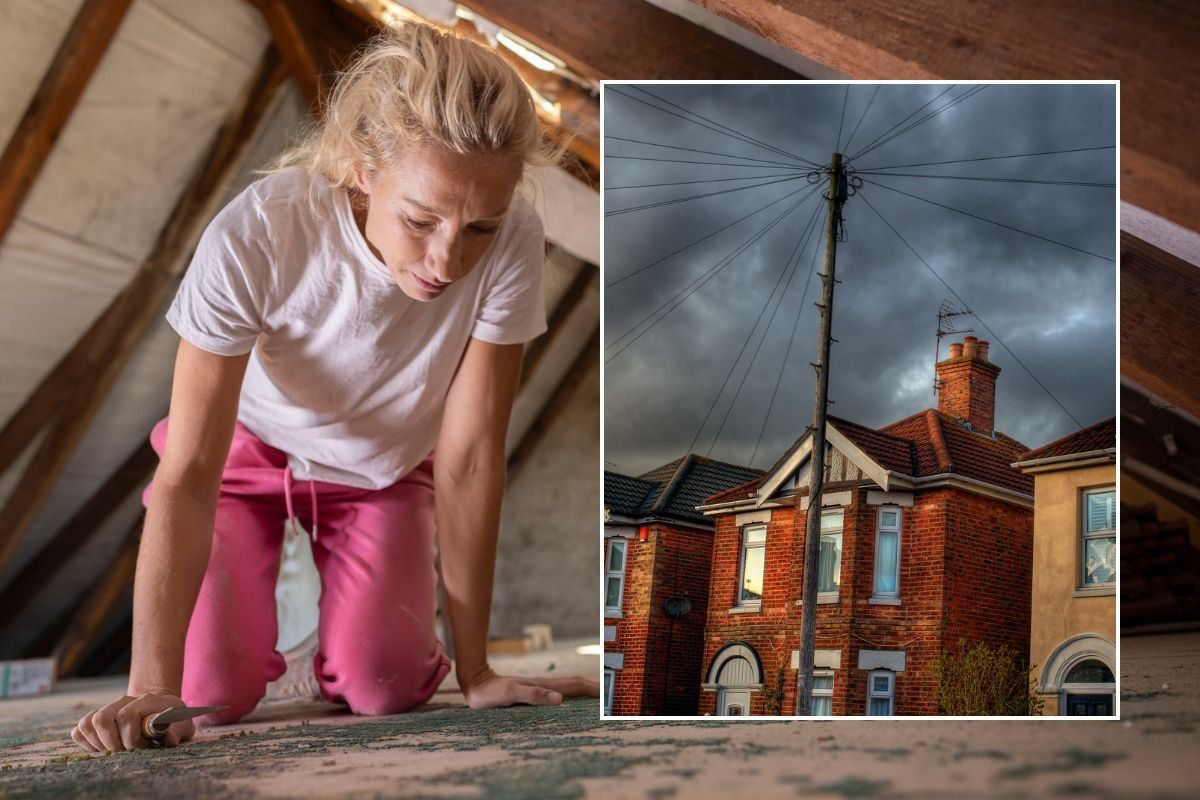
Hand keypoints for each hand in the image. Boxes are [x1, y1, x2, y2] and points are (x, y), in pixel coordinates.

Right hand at [71, 691, 195, 751]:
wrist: (160, 708)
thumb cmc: (173, 720)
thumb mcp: (182, 724)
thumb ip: (177, 731)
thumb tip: (168, 739)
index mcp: (145, 700)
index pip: (126, 716)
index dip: (130, 737)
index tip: (141, 747)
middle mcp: (123, 701)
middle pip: (102, 719)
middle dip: (112, 743)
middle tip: (125, 752)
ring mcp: (108, 708)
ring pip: (88, 723)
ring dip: (98, 743)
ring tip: (114, 750)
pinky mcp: (95, 719)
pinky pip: (80, 729)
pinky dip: (87, 742)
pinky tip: (103, 748)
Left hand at [459, 665, 599, 709]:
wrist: (475, 682)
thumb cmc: (490, 692)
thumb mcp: (511, 694)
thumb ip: (534, 695)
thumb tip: (560, 699)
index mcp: (543, 685)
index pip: (575, 685)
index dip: (593, 689)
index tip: (610, 694)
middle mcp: (544, 685)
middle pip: (575, 685)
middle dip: (595, 689)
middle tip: (613, 697)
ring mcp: (539, 688)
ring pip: (568, 689)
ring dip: (584, 692)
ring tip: (599, 699)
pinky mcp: (532, 693)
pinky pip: (557, 694)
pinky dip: (570, 697)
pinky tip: (570, 703)